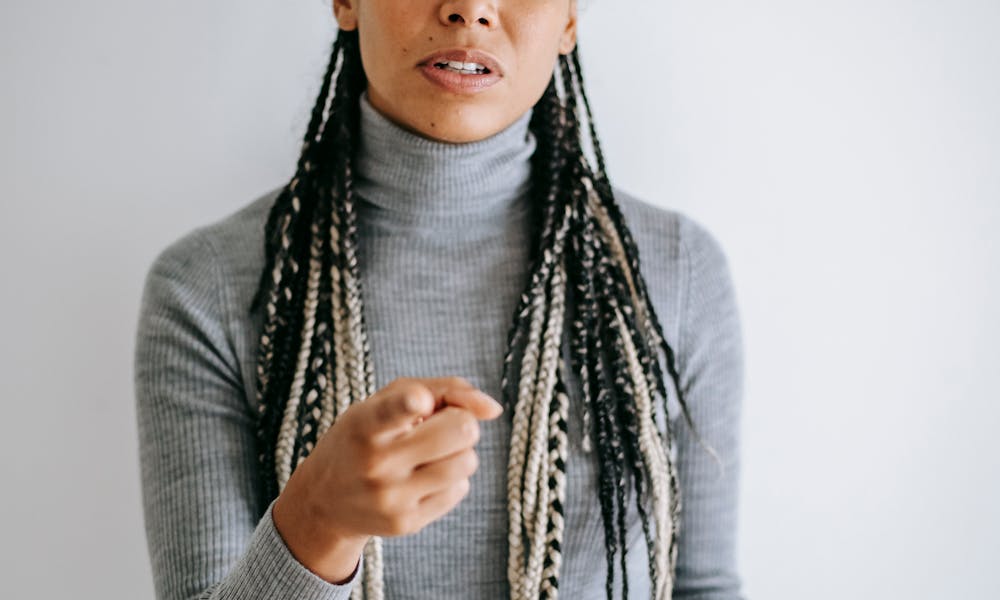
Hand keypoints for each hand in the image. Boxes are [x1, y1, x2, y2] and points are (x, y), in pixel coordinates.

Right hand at [272, 376, 502, 582]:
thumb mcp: (385, 400)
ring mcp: (391, 498)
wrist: (325, 500)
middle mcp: (376, 463)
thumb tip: (493, 409)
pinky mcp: (406, 524)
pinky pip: (460, 490)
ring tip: (429, 453)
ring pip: (467, 461)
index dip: (410, 403)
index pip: (392, 412)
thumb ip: (443, 389)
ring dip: (458, 452)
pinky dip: (451, 479)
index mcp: (365, 424)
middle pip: (460, 430)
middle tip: (439, 424)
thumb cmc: (366, 436)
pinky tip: (422, 478)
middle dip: (461, 421)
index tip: (418, 401)